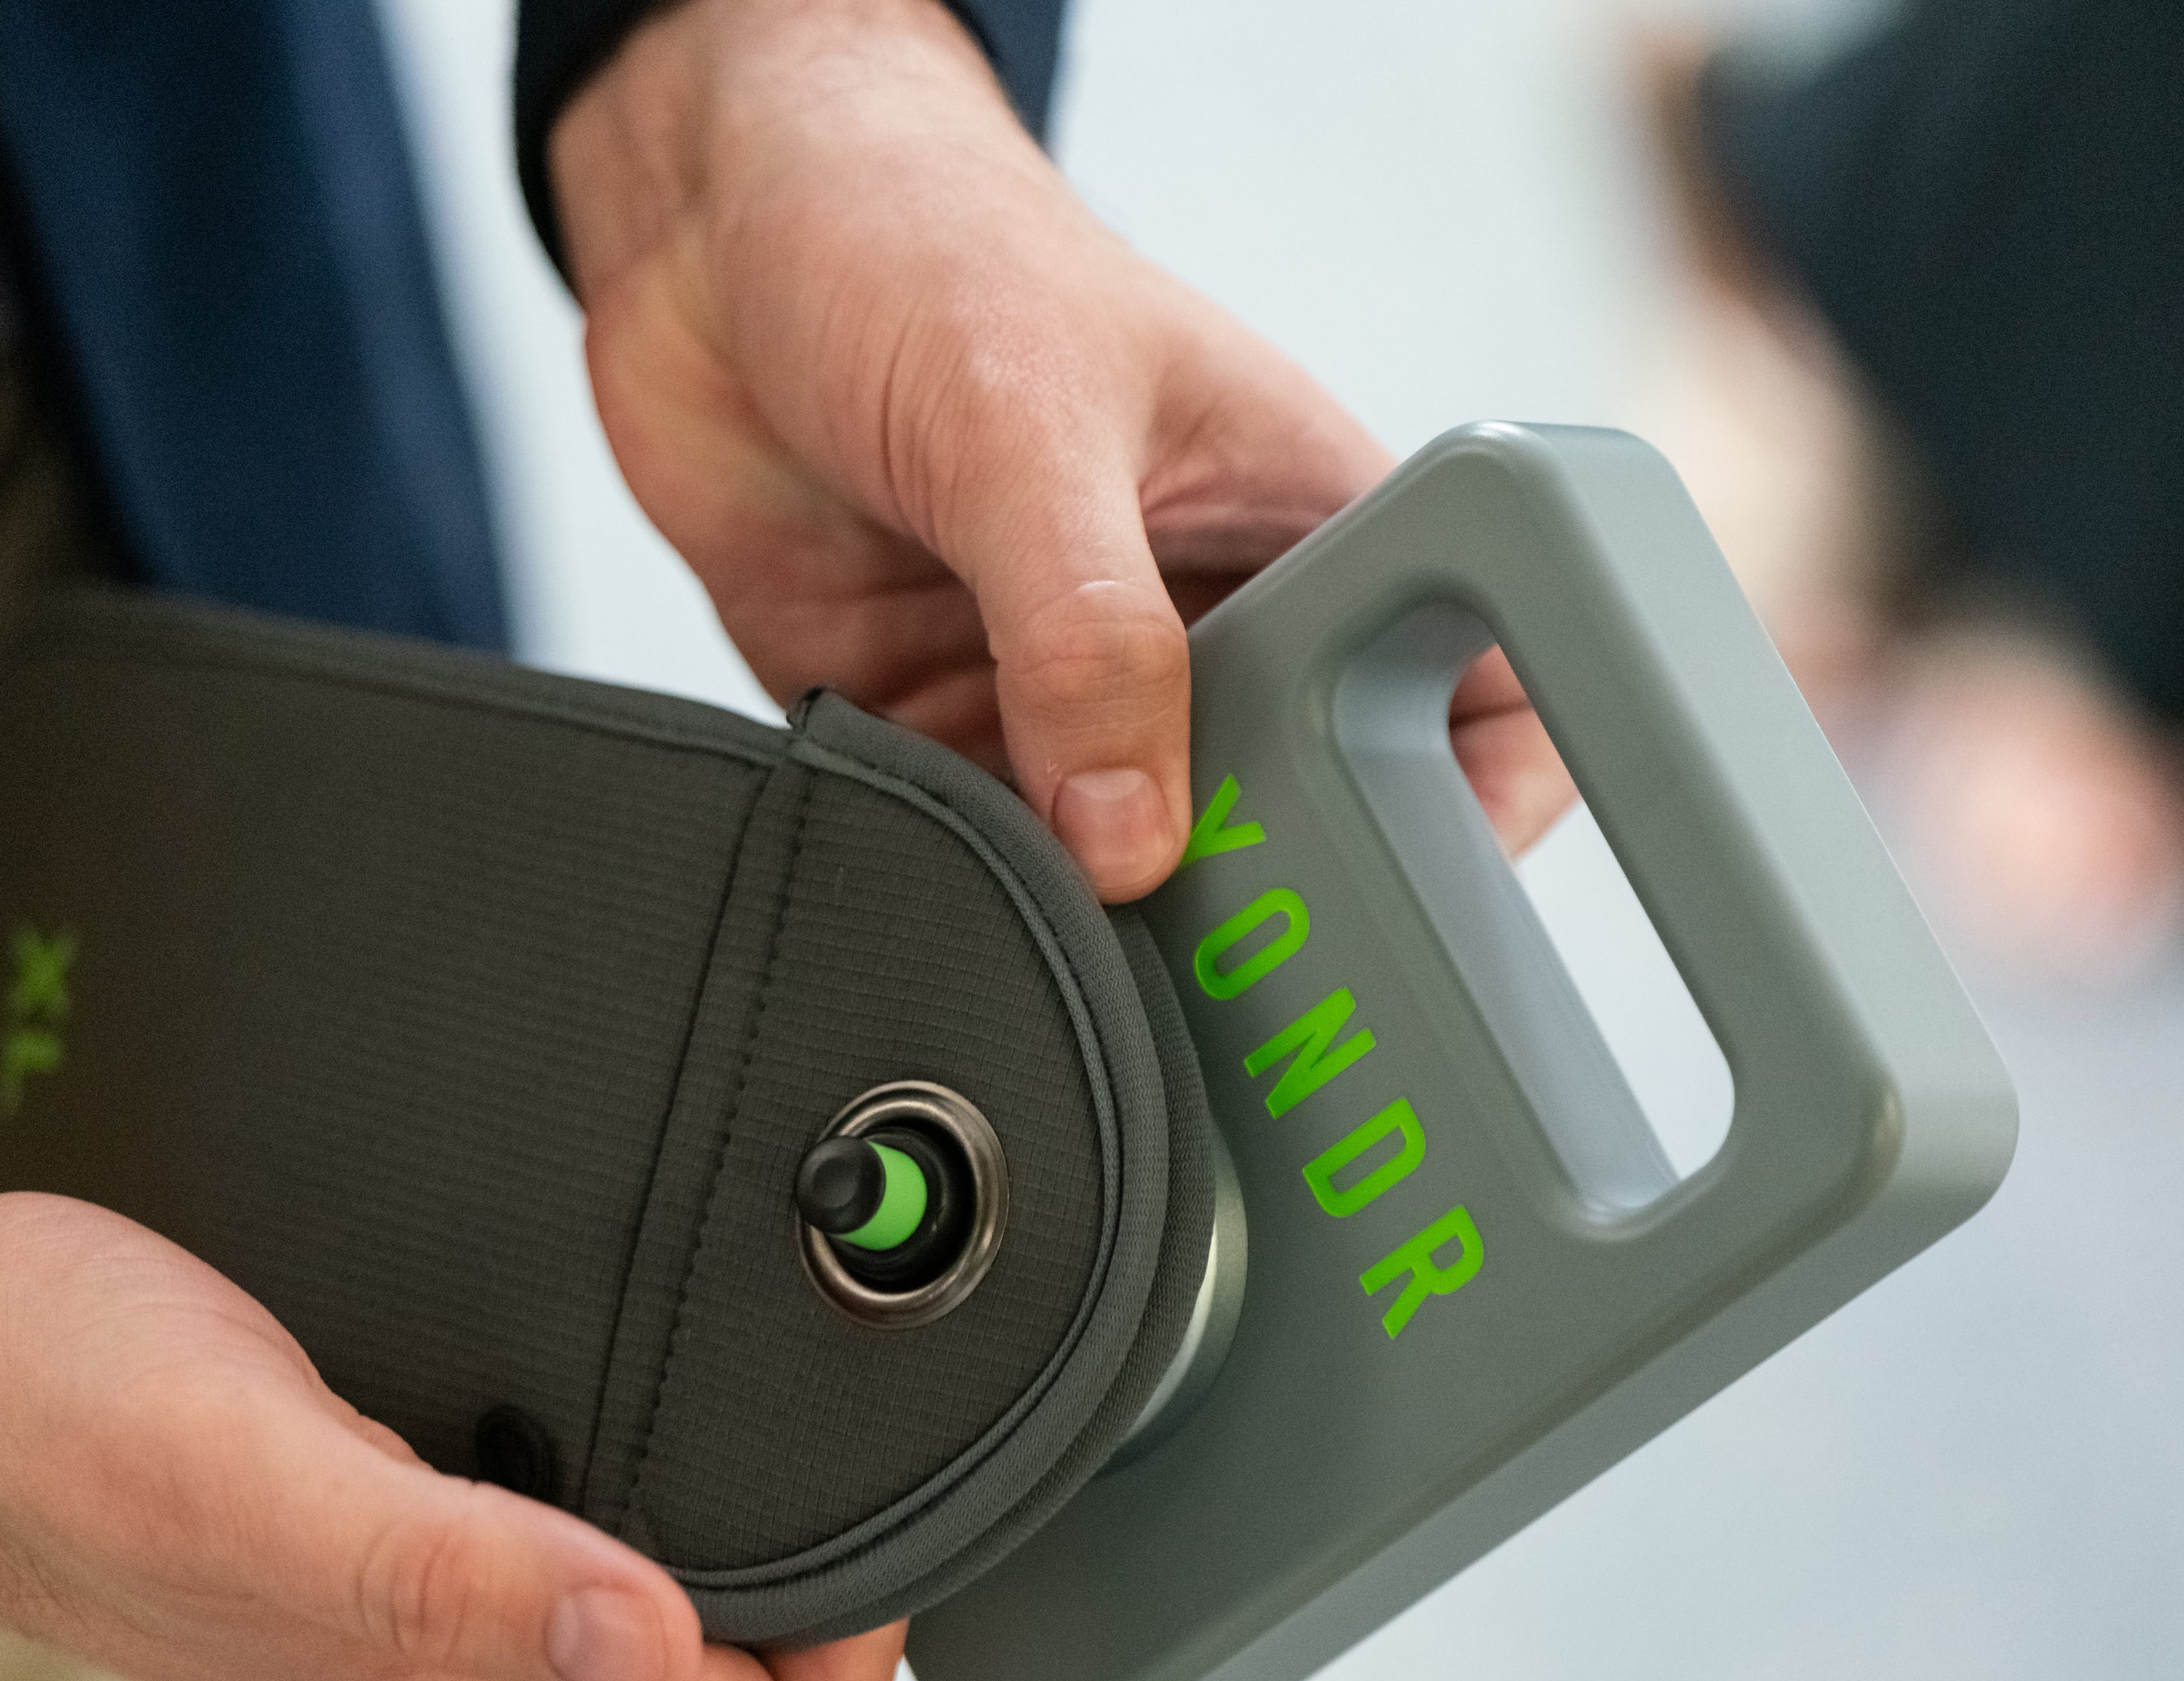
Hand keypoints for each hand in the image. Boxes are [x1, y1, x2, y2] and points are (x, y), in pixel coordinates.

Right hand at [0, 1196, 904, 1680]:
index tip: (889, 1515)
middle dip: (850, 1614)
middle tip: (875, 1450)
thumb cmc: (46, 1409)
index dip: (868, 1668)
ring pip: (666, 1652)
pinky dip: (653, 1508)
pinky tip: (648, 1402)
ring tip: (798, 1417)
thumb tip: (654, 1638)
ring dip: (761, 1557)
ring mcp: (428, 1625)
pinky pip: (574, 1569)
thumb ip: (448, 1570)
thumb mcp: (252, 1472)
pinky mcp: (393, 1545)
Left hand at [551, 0, 1576, 898]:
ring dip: (1093, 903)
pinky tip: (940, 864)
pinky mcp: (942, 717)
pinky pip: (981, 845)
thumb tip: (1130, 833)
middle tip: (1197, 949)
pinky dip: (964, 873)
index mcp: (1296, 518)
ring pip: (1129, 858)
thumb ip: (1086, 633)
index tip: (1408, 907)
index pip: (1463, 683)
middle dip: (1251, 893)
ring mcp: (1069, 681)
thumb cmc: (913, 235)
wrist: (711, 227)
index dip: (1472, 808)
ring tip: (1057, 922)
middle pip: (1290, 813)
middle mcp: (1200, 616)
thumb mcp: (1023, 423)